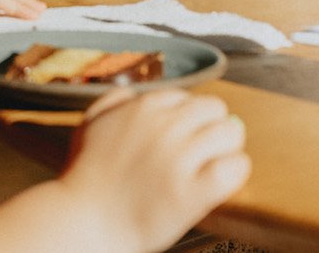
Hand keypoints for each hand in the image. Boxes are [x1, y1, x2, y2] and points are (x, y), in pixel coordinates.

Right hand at [60, 89, 249, 251]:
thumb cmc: (85, 179)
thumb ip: (111, 102)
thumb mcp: (90, 125)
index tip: (185, 138)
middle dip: (213, 129)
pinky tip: (220, 182)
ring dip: (227, 149)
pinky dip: (234, 172)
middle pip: (217, 110)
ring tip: (213, 166)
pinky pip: (235, 168)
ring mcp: (180, 157)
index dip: (191, 120)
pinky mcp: (192, 192)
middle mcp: (166, 126)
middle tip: (205, 152)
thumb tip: (134, 95)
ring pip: (230, 134)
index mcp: (144, 107)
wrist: (83, 222)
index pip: (191, 99)